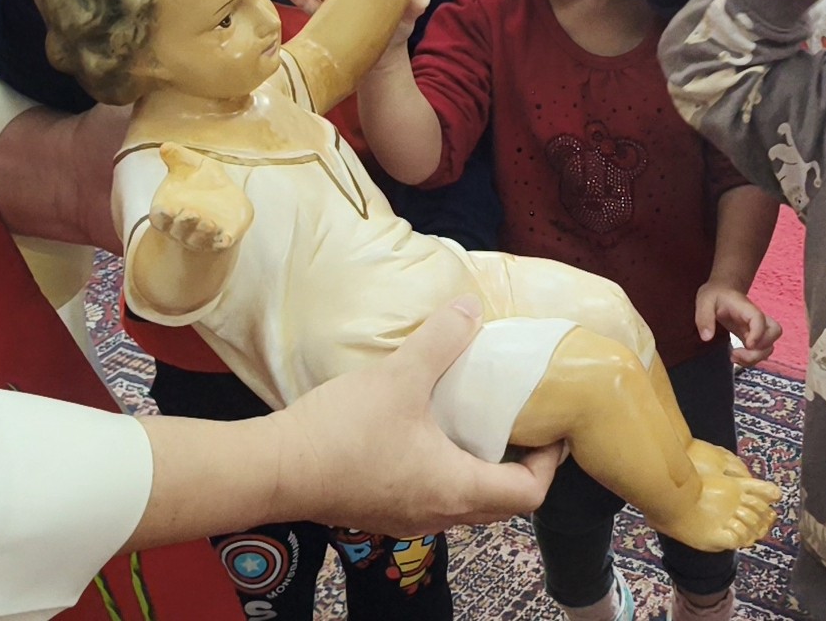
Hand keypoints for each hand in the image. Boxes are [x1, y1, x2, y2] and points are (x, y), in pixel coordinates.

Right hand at [150, 142, 253, 252]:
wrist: (224, 202)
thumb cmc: (201, 182)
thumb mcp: (190, 166)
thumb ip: (178, 157)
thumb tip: (165, 146)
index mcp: (167, 211)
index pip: (160, 217)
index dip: (162, 215)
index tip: (167, 208)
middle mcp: (181, 227)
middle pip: (178, 229)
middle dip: (184, 223)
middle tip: (191, 213)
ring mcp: (201, 236)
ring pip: (198, 239)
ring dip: (202, 233)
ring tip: (209, 223)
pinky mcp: (221, 239)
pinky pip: (220, 244)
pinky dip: (221, 241)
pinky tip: (226, 236)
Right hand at [270, 296, 566, 535]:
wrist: (272, 469)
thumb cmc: (343, 431)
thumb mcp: (400, 376)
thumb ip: (442, 340)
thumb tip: (471, 306)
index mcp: (457, 489)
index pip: (529, 493)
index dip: (550, 463)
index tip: (553, 429)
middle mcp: (439, 514)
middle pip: (502, 504)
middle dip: (521, 467)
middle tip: (524, 425)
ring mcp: (408, 520)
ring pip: (466, 504)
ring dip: (483, 471)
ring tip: (482, 425)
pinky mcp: (381, 512)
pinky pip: (433, 500)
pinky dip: (448, 474)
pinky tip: (433, 437)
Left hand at [696, 281, 782, 366]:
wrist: (722, 291)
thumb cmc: (716, 295)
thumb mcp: (704, 301)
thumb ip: (704, 318)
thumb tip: (707, 337)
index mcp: (745, 308)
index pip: (759, 319)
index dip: (758, 333)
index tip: (747, 344)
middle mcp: (756, 319)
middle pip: (774, 333)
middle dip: (759, 350)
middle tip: (736, 354)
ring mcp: (757, 329)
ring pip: (770, 345)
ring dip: (756, 357)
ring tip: (734, 357)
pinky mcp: (752, 337)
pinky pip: (761, 351)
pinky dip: (752, 359)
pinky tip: (736, 358)